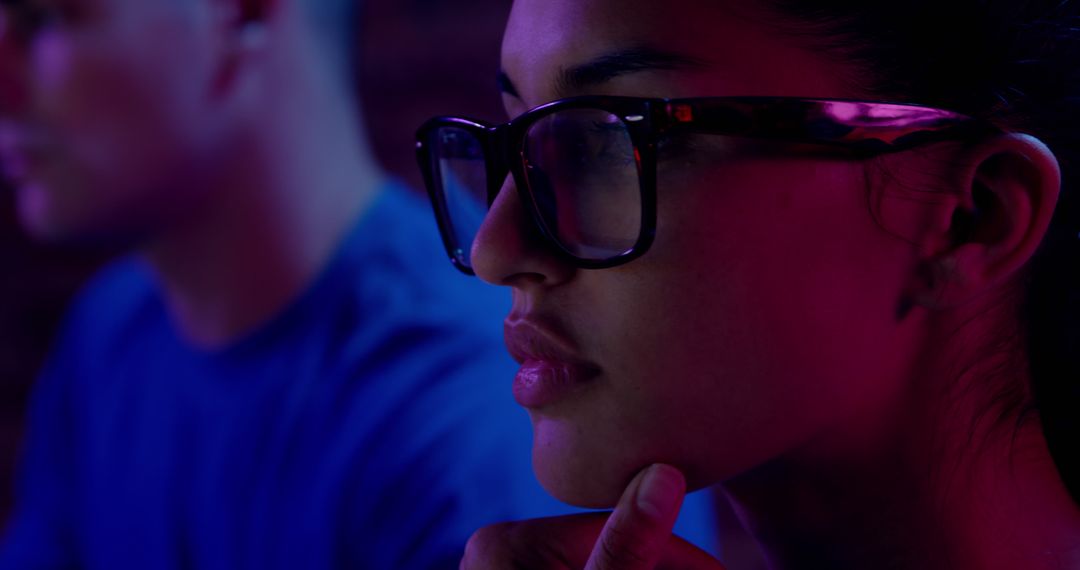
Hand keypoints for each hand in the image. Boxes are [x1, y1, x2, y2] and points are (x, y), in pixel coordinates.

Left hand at [461, 464, 727, 569]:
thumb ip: (625, 546)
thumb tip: (665, 473)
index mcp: (505, 544)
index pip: (614, 529)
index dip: (679, 555)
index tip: (727, 569)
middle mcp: (501, 551)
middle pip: (613, 547)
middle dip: (668, 565)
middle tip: (724, 568)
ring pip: (606, 561)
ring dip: (653, 567)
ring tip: (707, 565)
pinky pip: (588, 568)